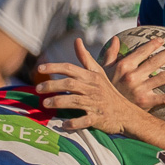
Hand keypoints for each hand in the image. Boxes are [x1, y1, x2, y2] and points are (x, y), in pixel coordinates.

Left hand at [34, 39, 164, 133]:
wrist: (127, 114)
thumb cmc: (108, 92)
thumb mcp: (99, 73)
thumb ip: (85, 58)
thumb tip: (77, 40)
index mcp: (91, 77)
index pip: (70, 68)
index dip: (54, 67)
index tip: (39, 68)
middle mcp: (93, 89)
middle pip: (70, 84)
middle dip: (53, 85)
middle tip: (38, 89)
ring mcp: (96, 104)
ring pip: (75, 101)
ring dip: (59, 102)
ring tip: (45, 104)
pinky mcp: (98, 118)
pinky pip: (85, 120)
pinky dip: (74, 123)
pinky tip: (63, 124)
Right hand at [94, 36, 164, 110]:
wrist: (104, 110)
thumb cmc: (105, 88)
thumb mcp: (104, 70)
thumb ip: (111, 54)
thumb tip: (116, 39)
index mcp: (124, 66)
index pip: (141, 52)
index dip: (152, 45)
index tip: (162, 40)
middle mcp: (133, 77)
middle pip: (154, 63)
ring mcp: (140, 90)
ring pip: (162, 78)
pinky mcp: (146, 102)